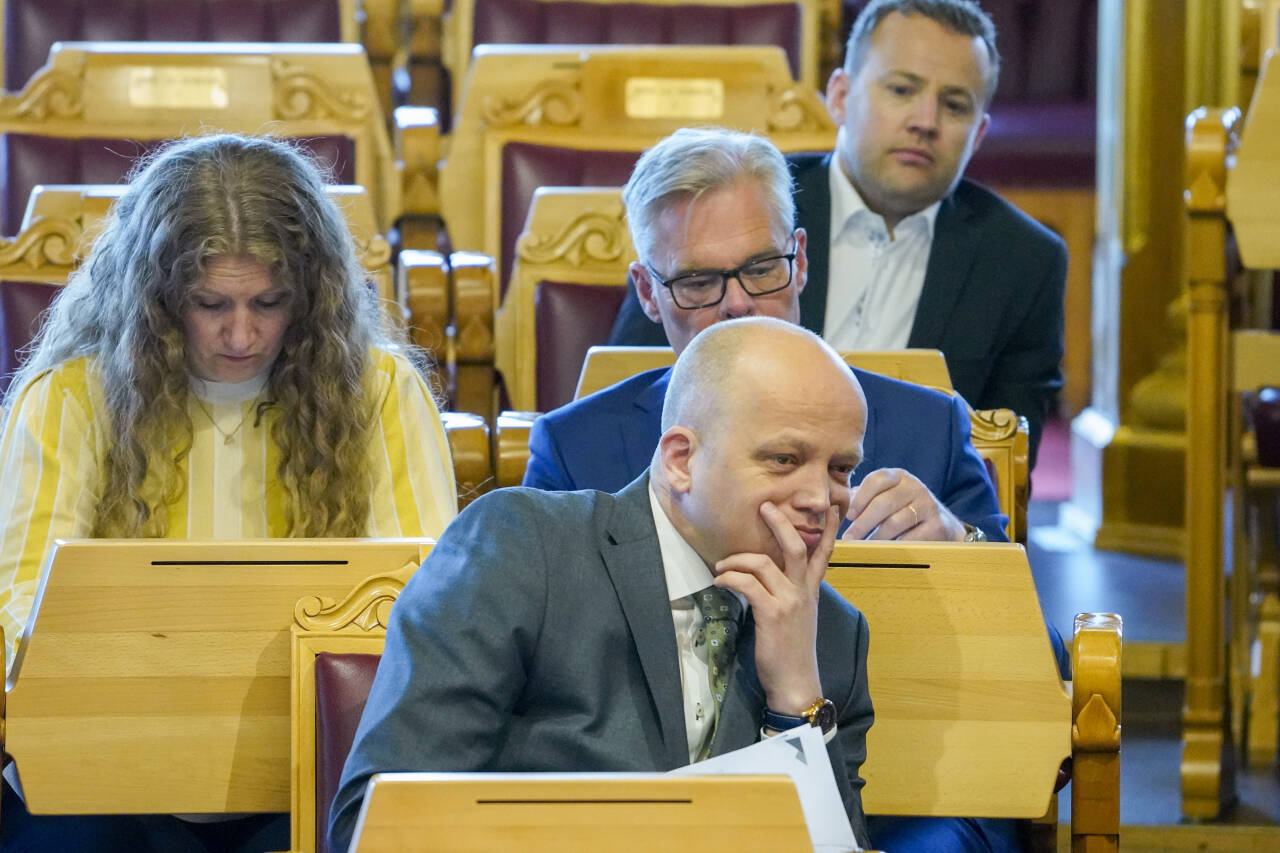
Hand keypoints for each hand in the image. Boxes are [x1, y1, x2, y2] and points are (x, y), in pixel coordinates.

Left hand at [712, 501, 837, 714]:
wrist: (796, 682)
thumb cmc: (791, 651)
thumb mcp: (797, 617)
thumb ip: (789, 594)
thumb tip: (766, 577)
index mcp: (811, 591)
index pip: (824, 554)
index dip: (829, 530)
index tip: (832, 507)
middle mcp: (804, 591)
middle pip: (797, 546)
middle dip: (780, 523)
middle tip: (765, 507)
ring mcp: (789, 601)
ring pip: (764, 563)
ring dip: (737, 559)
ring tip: (721, 565)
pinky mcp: (772, 612)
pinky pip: (747, 583)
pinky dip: (730, 578)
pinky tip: (720, 581)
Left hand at [841, 468, 965, 541]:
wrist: (940, 525)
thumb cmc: (901, 511)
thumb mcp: (884, 498)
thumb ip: (861, 498)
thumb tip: (831, 505)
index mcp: (898, 476)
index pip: (876, 480)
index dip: (860, 498)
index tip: (848, 515)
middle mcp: (914, 486)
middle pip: (884, 503)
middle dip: (863, 523)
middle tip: (849, 538)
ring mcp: (928, 505)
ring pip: (896, 522)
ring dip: (876, 537)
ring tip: (864, 548)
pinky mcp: (938, 525)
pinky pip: (911, 538)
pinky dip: (895, 546)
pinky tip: (884, 553)